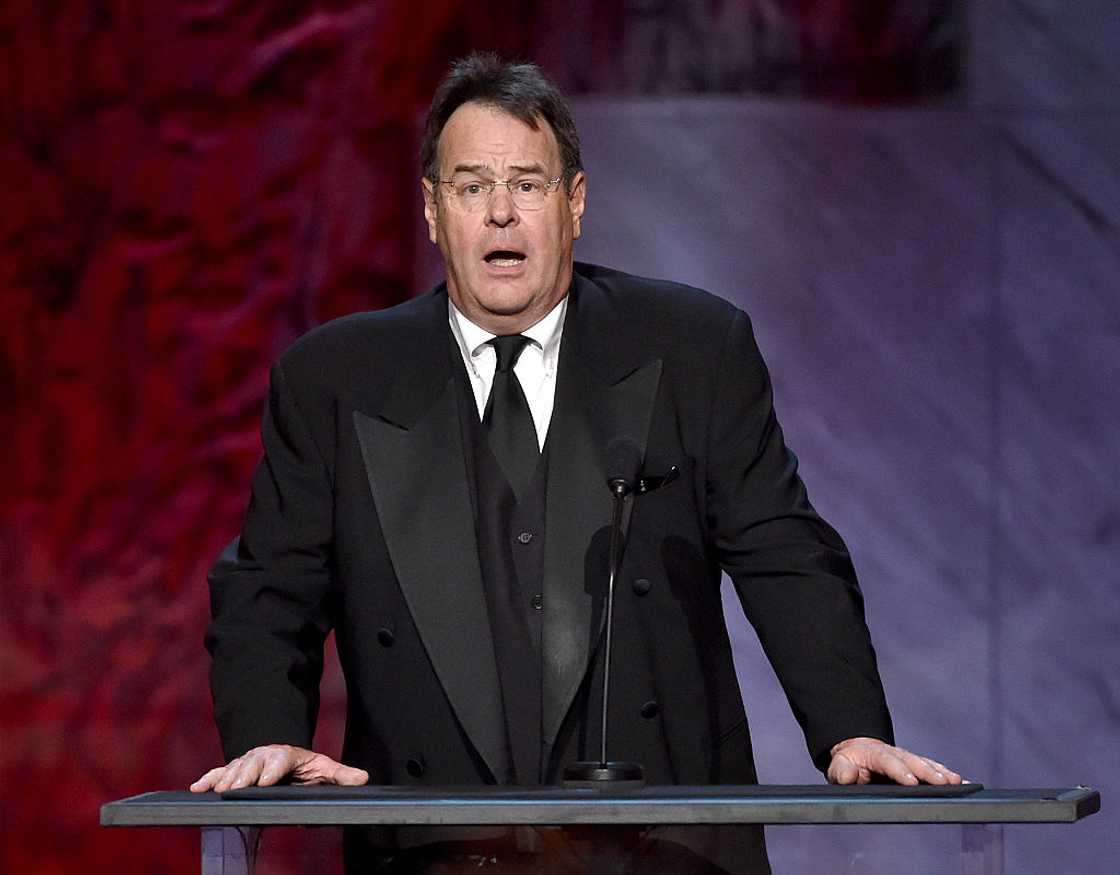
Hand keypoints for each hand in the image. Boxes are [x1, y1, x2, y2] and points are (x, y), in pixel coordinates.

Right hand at [189, 744, 369, 792]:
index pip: (279, 760)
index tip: (267, 781)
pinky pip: (218, 773)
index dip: (272, 770)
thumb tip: (363, 779)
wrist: (282, 757)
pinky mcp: (233, 771)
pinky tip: (196, 788)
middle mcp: (263, 756)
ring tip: (218, 791)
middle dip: (244, 775)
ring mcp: (246, 762)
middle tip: (237, 788)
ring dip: (225, 779)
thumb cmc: (302, 766)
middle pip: (252, 763)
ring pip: (234, 768)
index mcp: (286, 755)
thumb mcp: (324, 768)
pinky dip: (207, 779)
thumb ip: (340, 775)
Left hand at [827, 737, 962, 785]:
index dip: (900, 771)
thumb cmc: (849, 764)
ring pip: (927, 764)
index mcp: (875, 754)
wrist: (857, 753)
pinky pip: (934, 769)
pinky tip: (964, 783)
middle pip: (913, 761)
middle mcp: (895, 754)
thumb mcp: (838, 766)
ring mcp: (908, 759)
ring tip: (958, 782)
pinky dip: (949, 775)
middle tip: (943, 783)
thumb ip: (842, 772)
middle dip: (928, 772)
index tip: (911, 781)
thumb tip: (849, 775)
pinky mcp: (917, 766)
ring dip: (942, 773)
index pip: (888, 761)